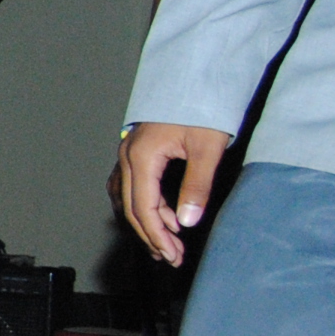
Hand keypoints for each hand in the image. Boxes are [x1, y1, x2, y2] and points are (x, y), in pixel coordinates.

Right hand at [120, 121, 232, 266]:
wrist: (196, 78)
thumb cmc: (201, 108)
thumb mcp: (207, 148)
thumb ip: (196, 187)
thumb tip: (186, 223)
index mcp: (142, 156)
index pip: (143, 207)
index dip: (157, 235)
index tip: (172, 255)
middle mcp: (128, 156)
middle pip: (131, 206)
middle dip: (151, 235)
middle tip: (171, 257)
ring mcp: (128, 153)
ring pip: (127, 198)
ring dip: (145, 222)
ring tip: (165, 243)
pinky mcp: (136, 151)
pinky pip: (130, 185)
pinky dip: (142, 205)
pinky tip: (158, 215)